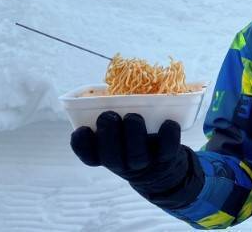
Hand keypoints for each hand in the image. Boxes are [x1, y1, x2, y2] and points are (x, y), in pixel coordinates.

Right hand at [70, 111, 201, 198]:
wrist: (161, 167)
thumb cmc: (132, 139)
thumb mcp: (118, 131)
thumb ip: (113, 114)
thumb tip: (114, 83)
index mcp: (106, 155)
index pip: (89, 156)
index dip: (82, 144)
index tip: (83, 128)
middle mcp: (123, 163)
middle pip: (111, 157)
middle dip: (109, 134)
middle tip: (109, 115)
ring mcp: (145, 163)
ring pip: (137, 156)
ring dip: (134, 134)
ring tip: (133, 117)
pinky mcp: (166, 159)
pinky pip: (167, 151)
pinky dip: (168, 135)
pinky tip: (168, 122)